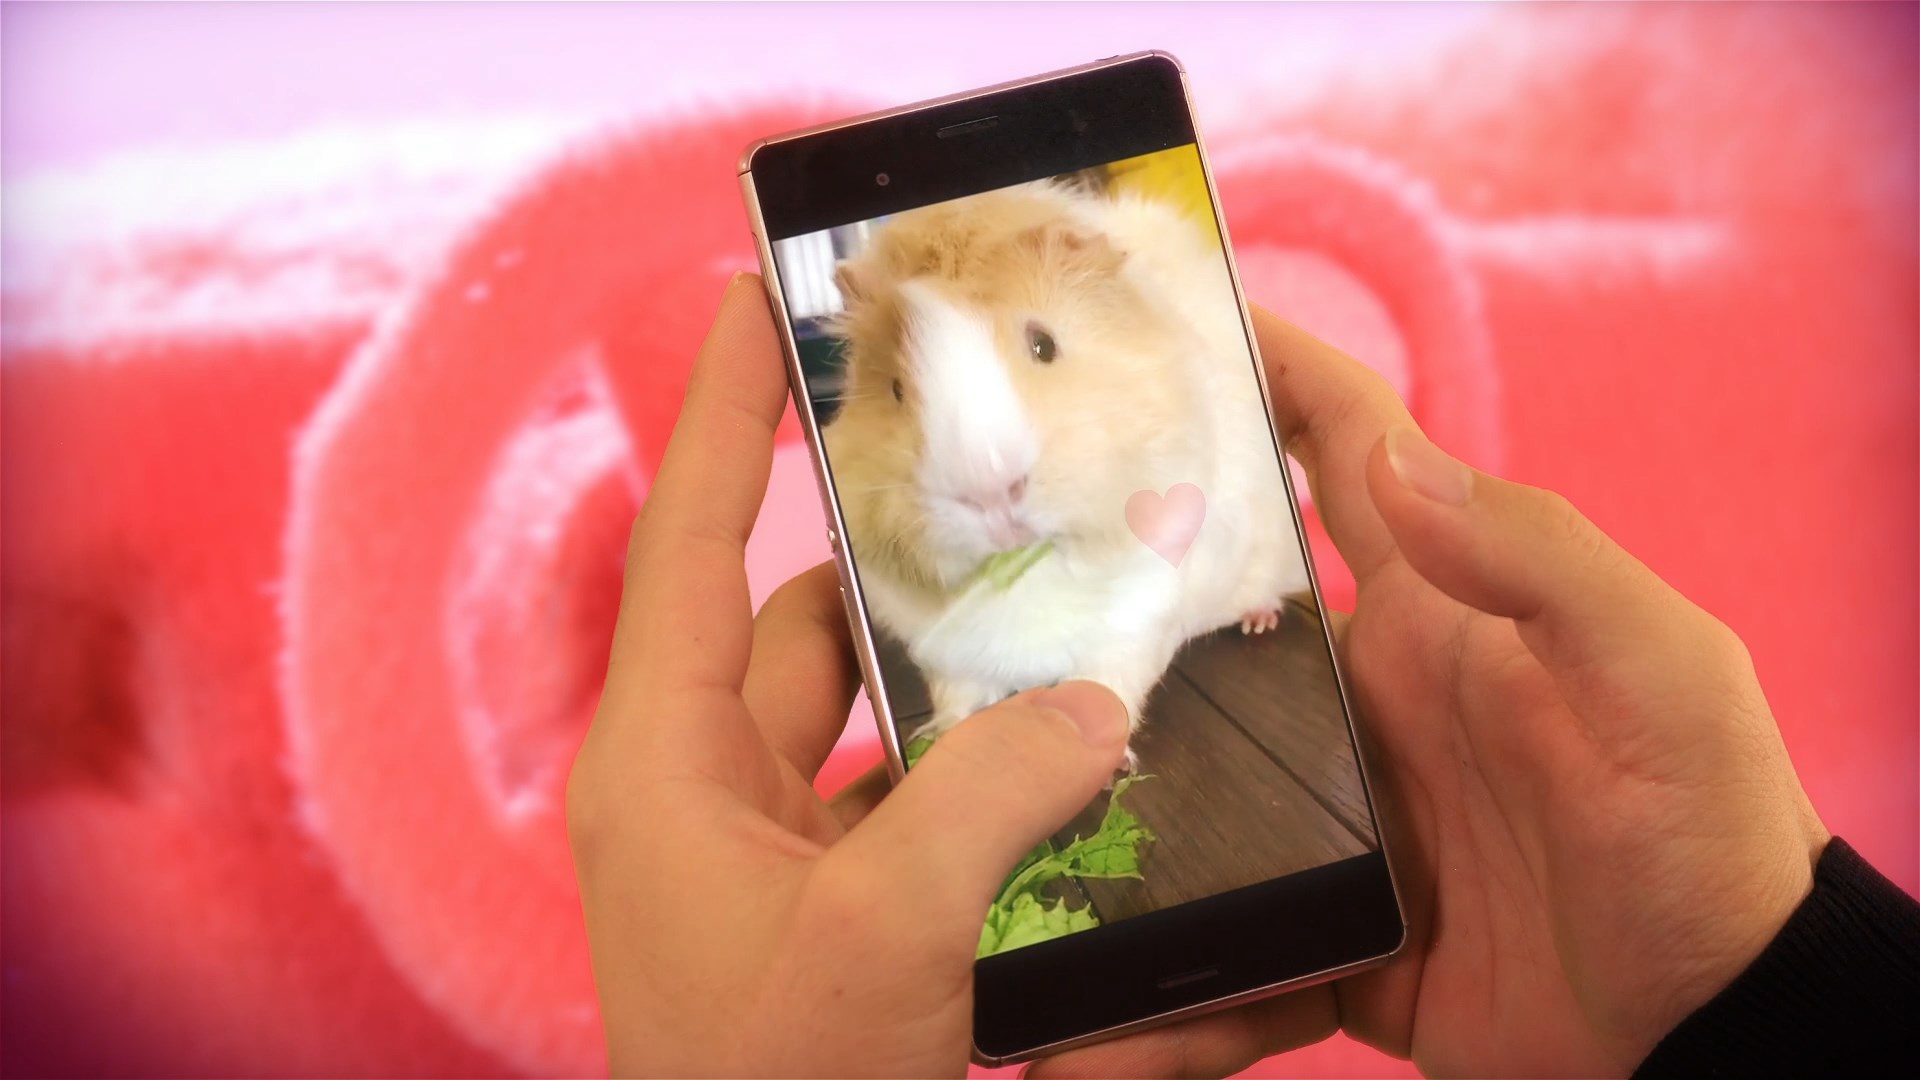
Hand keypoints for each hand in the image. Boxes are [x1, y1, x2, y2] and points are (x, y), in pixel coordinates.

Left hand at [566, 274, 1131, 1076]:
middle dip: (921, 571)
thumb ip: (993, 797)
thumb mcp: (880, 938)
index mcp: (668, 764)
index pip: (694, 543)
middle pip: (822, 628)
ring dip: (983, 694)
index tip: (759, 298)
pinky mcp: (847, 918)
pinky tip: (1091, 776)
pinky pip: (931, 816)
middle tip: (1018, 488)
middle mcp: (718, 793)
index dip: (728, 413)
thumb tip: (1093, 707)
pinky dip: (1002, 795)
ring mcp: (784, 859)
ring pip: (896, 725)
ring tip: (1087, 629)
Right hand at [1037, 308, 1829, 1077]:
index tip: (1152, 312)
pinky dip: (1159, 1008)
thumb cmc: (1709, 838)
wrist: (1722, 1038)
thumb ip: (1539, 563)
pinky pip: (1225, 958)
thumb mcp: (1659, 678)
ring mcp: (1339, 821)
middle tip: (970, 599)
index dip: (1261, 367)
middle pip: (1203, 629)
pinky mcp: (1330, 936)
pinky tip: (1086, 1040)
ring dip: (1097, 833)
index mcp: (1432, 613)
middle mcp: (1363, 701)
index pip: (1339, 452)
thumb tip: (1397, 465)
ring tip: (989, 862)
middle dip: (1096, 601)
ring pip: (1184, 801)